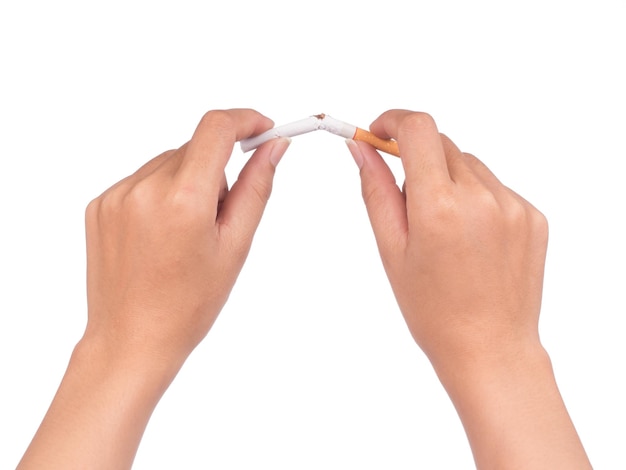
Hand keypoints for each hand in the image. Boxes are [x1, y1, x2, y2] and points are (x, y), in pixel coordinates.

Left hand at [18, 109, 289, 468]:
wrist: (131, 340)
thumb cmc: (189, 304)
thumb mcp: (235, 246)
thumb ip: (256, 187)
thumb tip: (274, 146)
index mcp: (183, 200)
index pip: (216, 128)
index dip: (245, 120)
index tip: (262, 129)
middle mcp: (144, 189)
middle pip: (194, 148)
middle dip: (218, 167)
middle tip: (222, 214)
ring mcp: (116, 195)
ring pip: (168, 163)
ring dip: (188, 181)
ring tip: (187, 232)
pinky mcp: (99, 205)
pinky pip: (142, 179)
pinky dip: (161, 193)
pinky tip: (162, 234)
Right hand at [347, 110, 590, 468]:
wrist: (489, 348)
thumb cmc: (433, 310)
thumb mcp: (392, 250)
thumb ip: (376, 191)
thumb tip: (361, 150)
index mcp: (440, 207)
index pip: (418, 129)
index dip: (393, 121)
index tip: (379, 133)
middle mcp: (481, 198)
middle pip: (442, 144)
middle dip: (417, 159)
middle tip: (408, 202)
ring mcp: (513, 206)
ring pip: (469, 165)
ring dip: (448, 180)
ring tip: (444, 230)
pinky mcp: (533, 216)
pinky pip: (496, 186)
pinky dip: (476, 198)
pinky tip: (471, 238)